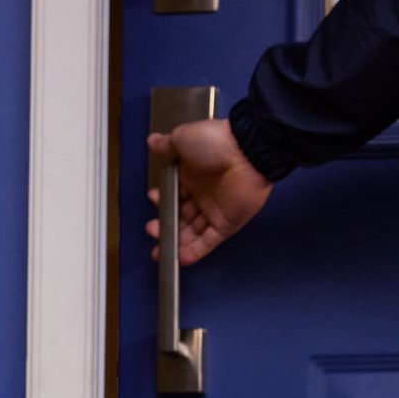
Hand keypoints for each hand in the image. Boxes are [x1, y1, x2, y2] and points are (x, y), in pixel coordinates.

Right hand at [146, 120, 271, 264]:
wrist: (246, 151)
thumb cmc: (216, 142)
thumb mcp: (183, 139)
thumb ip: (166, 145)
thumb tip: (152, 142)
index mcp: (192, 175)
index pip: (173, 194)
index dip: (161, 201)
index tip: (153, 199)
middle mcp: (203, 194)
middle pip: (181, 217)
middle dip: (165, 226)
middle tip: (152, 230)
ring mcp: (215, 211)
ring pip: (192, 232)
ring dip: (176, 241)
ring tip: (160, 250)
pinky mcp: (226, 224)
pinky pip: (209, 242)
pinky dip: (195, 252)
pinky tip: (180, 258)